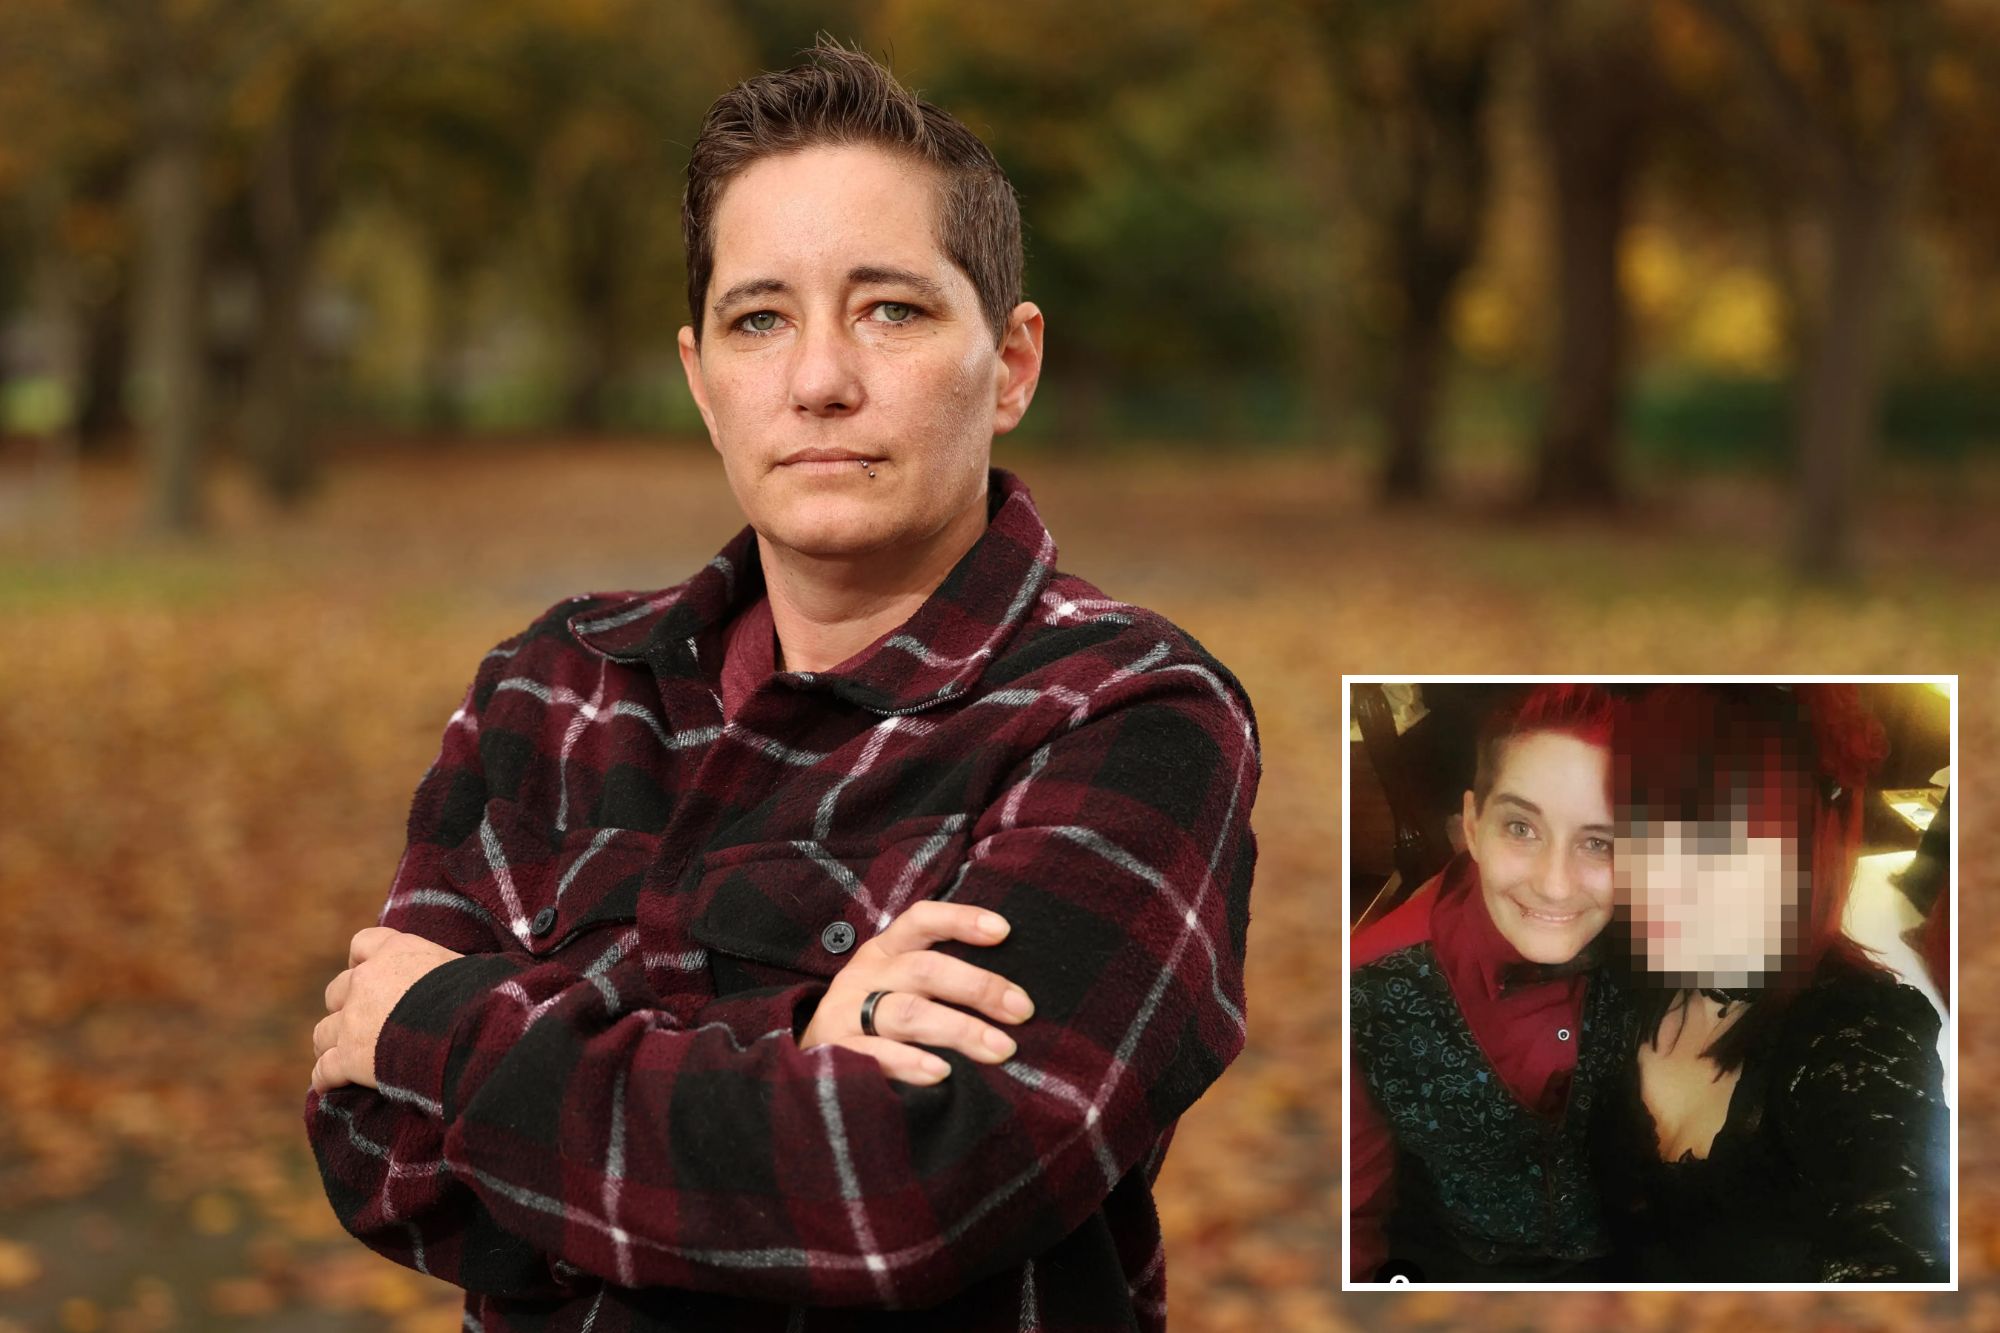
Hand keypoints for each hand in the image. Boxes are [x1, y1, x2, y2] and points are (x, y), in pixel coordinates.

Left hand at [311, 926, 462, 1093]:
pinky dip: (325, 1079)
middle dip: (345, 1006)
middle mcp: (367, 980)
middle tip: (362, 1022)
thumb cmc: (480, 996)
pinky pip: (324, 1070)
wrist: (470, 1030)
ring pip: (323, 1032)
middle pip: (337, 991)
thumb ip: (443, 969)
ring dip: (331, 1043)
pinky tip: (329, 1086)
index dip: (361, 960)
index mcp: (396, 951)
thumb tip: (463, 977)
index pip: (363, 943)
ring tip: (340, 1055)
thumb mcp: (463, 969)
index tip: (366, 971)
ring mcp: (353, 1019)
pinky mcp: (348, 1057)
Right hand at [799, 901, 1032, 1085]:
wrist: (804, 1060)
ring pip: (908, 1012)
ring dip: (959, 1029)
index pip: (921, 921)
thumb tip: (1010, 995)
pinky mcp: (834, 1051)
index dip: (961, 920)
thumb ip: (939, 980)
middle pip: (925, 969)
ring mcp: (846, 1013)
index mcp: (885, 952)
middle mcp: (865, 975)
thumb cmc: (871, 1020)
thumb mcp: (897, 986)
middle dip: (978, 987)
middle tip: (1022, 1010)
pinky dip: (909, 1063)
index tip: (1004, 931)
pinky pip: (874, 1054)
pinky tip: (942, 1073)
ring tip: (1000, 1048)